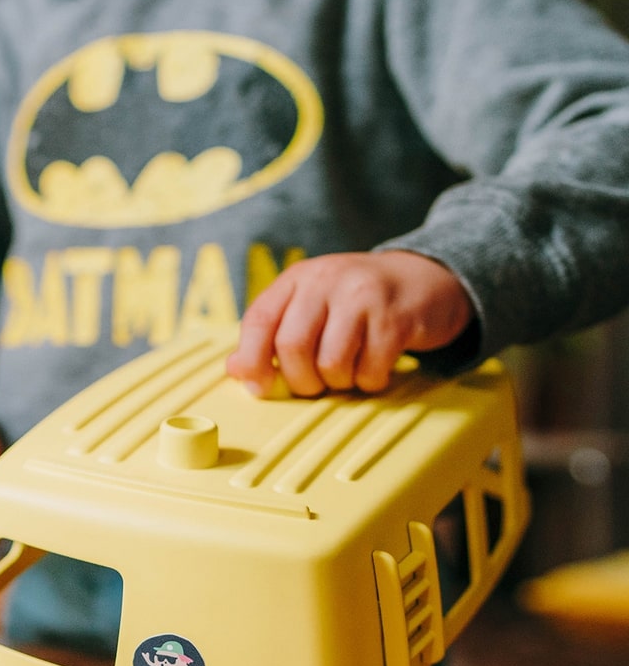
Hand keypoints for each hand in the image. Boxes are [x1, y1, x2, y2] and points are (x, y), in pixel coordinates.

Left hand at [226, 250, 473, 397]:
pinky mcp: (397, 318)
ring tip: (348, 374)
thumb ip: (272, 334)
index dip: (252, 361)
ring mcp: (363, 296)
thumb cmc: (358, 302)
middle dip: (300, 381)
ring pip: (330, 363)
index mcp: (298, 279)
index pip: (258, 320)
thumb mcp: (310, 306)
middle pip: (292, 347)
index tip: (260, 387)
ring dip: (337, 383)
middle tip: (315, 385)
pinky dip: (370, 382)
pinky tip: (375, 370)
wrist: (428, 277)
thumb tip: (236, 370)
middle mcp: (327, 280)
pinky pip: (370, 370)